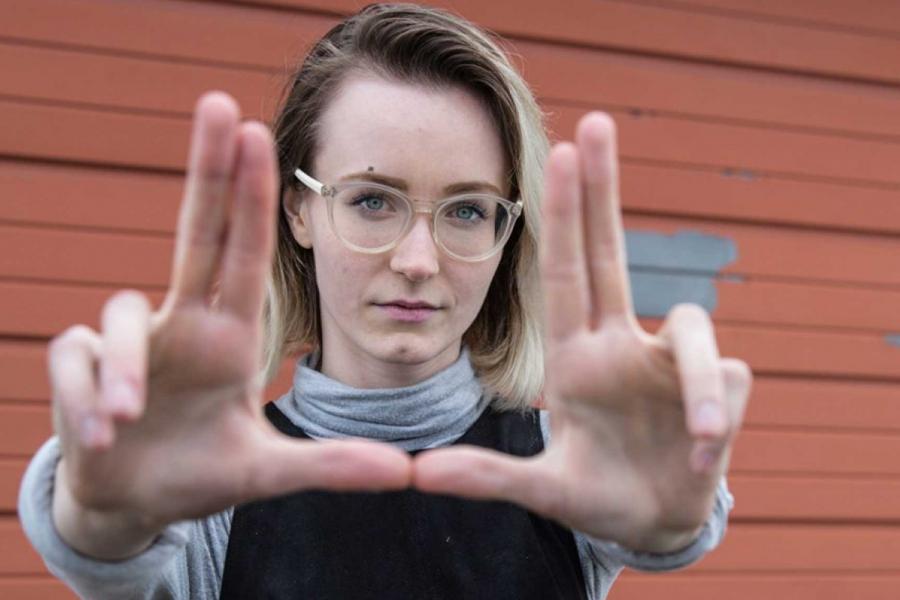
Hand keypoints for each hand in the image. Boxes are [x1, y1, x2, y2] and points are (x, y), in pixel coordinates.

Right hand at [49, 92, 411, 558]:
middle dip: (205, 169)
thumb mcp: (266, 472)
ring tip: (127, 419)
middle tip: (218, 102)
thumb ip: (327, 466)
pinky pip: (73, 362)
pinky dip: (84, 397)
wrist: (134, 503)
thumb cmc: (201, 472)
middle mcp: (180, 326)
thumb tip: (403, 473)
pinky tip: (100, 435)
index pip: (243, 254)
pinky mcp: (79, 372)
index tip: (259, 133)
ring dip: (122, 365)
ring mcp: (129, 346)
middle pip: (193, 232)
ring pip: (117, 318)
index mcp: (227, 338)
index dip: (251, 197)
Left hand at [414, 112, 750, 552]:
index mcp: (578, 358)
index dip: (564, 216)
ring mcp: (672, 363)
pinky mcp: (720, 387)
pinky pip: (725, 384)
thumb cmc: (597, 496)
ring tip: (701, 446)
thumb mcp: (543, 490)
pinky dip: (719, 422)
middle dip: (605, 189)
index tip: (558, 152)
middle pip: (614, 252)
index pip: (567, 274)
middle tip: (598, 122)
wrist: (657, 524)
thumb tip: (419, 473)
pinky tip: (705, 461)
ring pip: (695, 333)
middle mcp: (623, 345)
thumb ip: (489, 478)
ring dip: (698, 387)